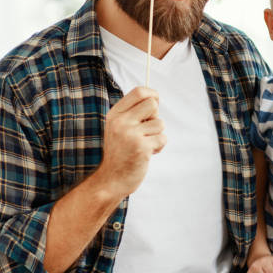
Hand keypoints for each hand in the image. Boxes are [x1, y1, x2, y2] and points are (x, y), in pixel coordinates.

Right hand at [93, 86, 165, 200]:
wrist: (110, 180)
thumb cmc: (120, 152)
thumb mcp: (119, 128)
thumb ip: (132, 113)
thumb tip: (154, 98)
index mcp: (115, 114)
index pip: (139, 92)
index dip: (152, 94)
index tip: (155, 101)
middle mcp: (121, 122)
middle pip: (152, 104)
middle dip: (155, 116)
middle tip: (147, 130)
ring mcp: (131, 134)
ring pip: (160, 123)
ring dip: (157, 135)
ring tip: (144, 145)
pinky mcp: (141, 148)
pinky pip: (162, 138)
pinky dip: (159, 146)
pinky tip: (147, 154)